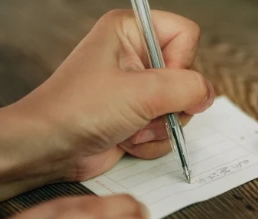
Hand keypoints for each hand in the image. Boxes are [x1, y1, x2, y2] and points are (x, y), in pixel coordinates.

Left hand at [14, 9, 214, 181]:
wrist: (50, 148)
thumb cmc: (80, 110)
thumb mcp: (141, 93)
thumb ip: (188, 88)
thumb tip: (207, 95)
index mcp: (131, 31)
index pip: (186, 35)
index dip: (181, 64)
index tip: (158, 84)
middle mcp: (136, 56)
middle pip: (186, 76)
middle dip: (167, 106)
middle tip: (142, 112)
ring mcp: (137, 89)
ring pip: (179, 108)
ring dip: (158, 127)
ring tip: (129, 128)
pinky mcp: (137, 116)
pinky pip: (166, 129)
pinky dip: (150, 141)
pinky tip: (126, 140)